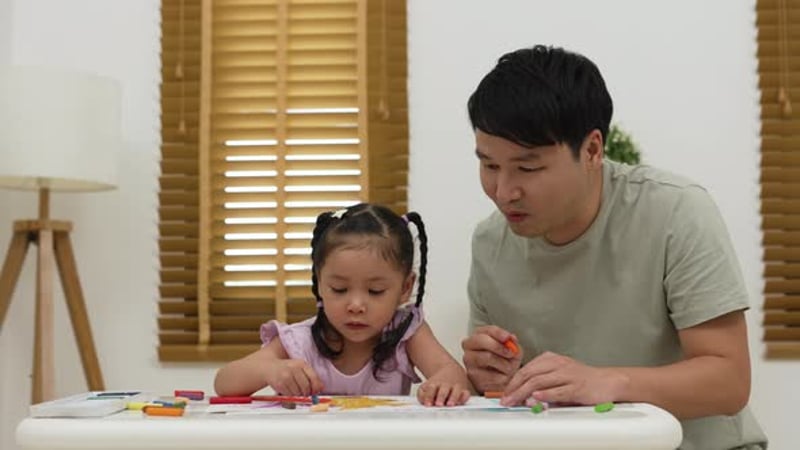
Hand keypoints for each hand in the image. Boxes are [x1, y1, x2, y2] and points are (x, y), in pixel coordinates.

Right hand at [265, 359, 323, 395]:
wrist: (269, 367)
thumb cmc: (286, 368)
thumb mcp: (300, 368)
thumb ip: (311, 377)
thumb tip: (321, 388)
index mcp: (302, 364)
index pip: (314, 378)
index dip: (316, 388)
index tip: (315, 392)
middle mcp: (294, 369)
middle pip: (306, 387)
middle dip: (306, 393)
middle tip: (304, 393)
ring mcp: (287, 376)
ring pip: (298, 393)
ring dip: (298, 395)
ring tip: (294, 390)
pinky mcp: (280, 384)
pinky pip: (290, 395)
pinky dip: (290, 396)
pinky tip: (288, 390)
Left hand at [417, 380, 470, 406]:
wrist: (450, 371)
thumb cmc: (437, 384)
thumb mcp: (425, 387)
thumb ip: (422, 395)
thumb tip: (424, 402)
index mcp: (435, 384)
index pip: (431, 389)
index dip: (429, 396)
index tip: (427, 404)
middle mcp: (446, 385)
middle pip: (443, 390)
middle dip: (441, 397)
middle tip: (438, 404)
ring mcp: (455, 387)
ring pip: (456, 392)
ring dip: (453, 398)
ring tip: (450, 404)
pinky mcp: (464, 390)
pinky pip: (466, 394)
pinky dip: (464, 397)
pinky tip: (460, 402)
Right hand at [461, 325, 522, 393]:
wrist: (499, 380)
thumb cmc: (503, 361)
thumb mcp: (511, 350)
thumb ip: (512, 343)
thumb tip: (512, 338)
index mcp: (478, 335)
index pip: (487, 330)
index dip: (498, 333)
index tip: (507, 337)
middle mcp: (469, 346)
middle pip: (481, 341)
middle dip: (498, 346)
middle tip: (510, 353)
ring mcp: (468, 361)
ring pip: (486, 357)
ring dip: (503, 363)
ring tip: (509, 368)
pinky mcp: (472, 376)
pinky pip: (490, 374)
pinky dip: (501, 376)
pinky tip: (502, 376)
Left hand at [500, 351, 625, 406]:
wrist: (608, 381)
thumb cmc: (582, 380)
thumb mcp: (559, 377)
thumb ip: (543, 385)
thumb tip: (525, 398)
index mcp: (551, 359)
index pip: (526, 369)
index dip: (513, 381)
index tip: (504, 393)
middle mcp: (558, 364)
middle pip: (530, 374)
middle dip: (515, 388)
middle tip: (505, 399)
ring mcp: (568, 375)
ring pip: (540, 382)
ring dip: (524, 392)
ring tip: (514, 400)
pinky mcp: (577, 387)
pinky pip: (558, 390)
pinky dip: (545, 394)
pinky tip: (536, 397)